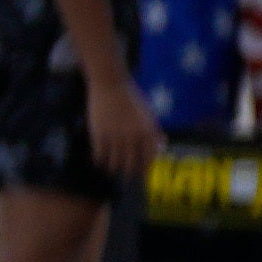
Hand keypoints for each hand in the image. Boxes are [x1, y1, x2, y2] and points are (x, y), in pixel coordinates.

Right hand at [86, 71, 152, 190]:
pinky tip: (99, 161)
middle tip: (125, 177)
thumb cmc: (131, 97)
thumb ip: (154, 130)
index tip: (141, 175)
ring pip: (114, 162)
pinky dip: (100, 160)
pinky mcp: (99, 134)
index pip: (148, 158)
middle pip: (131, 163)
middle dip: (128, 173)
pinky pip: (100, 154)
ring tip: (111, 170)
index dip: (144, 169)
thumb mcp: (148, 114)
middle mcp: (133, 137)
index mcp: (148, 132)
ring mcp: (115, 136)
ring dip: (113, 168)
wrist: (110, 84)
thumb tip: (162, 144)